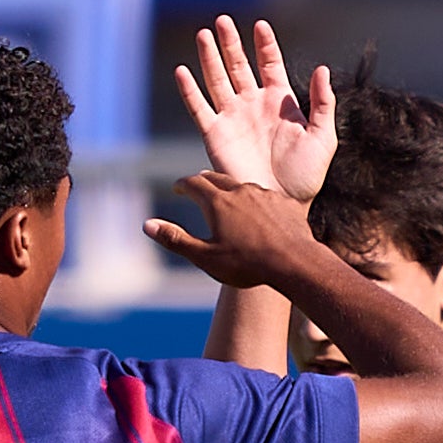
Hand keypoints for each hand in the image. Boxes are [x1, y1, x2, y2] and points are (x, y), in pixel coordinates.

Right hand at [145, 171, 327, 287]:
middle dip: (204, 181)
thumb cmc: (248, 264)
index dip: (182, 185)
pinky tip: (259, 212)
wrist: (295, 262)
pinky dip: (256, 201)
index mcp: (217, 202)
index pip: (193, 183)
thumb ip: (176, 239)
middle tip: (198, 185)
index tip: (178, 187)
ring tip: (229, 198)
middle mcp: (240, 191)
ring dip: (231, 190)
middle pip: (216, 178)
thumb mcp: (206, 257)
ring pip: (242, 186)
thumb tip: (147, 224)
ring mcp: (264, 194)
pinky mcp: (283, 202)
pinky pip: (265, 196)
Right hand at [173, 17, 336, 201]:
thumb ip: (323, 103)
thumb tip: (322, 69)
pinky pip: (199, 108)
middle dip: (230, 43)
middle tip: (222, 20)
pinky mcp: (215, 136)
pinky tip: (182, 71)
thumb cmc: (306, 177)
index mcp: (279, 101)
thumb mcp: (323, 138)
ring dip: (209, 57)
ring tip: (203, 34)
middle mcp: (253, 105)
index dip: (264, 44)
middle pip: (238, 65)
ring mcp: (233, 118)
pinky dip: (189, 90)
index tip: (260, 25)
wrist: (283, 205)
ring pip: (217, 80)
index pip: (269, 64)